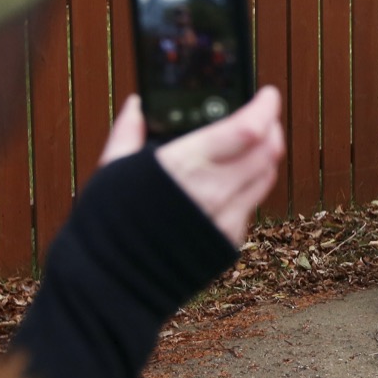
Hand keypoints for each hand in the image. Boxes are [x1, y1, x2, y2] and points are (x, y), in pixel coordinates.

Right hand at [97, 91, 285, 246]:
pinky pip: (251, 206)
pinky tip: (233, 181)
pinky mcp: (227, 242)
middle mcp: (212, 191)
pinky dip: (250, 187)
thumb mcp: (112, 169)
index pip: (247, 130)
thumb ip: (129, 132)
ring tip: (252, 146)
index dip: (265, 108)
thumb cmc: (107, 224)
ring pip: (266, 178)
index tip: (267, 95)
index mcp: (185, 165)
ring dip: (265, 157)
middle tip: (264, 118)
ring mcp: (224, 219)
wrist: (109, 283)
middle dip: (271, 129)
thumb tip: (136, 106)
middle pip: (267, 152)